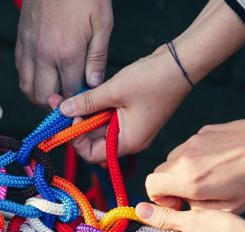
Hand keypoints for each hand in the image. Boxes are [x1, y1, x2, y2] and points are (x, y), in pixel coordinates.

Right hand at [16, 0, 112, 105]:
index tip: (84, 101)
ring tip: (55, 93)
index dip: (77, 101)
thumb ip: (97, 58)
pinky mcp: (21, 41)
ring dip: (41, 96)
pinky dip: (30, 81)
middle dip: (57, 104)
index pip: (69, 94)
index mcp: (66, 54)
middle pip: (44, 97)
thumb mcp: (102, 23)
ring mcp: (29, 48)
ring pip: (28, 88)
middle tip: (69, 101)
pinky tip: (44, 76)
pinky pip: (21, 72)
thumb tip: (94, 84)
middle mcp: (43, 55)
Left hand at [52, 43, 190, 162]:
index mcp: (128, 142)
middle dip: (77, 124)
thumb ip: (87, 102)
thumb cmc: (153, 80)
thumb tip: (62, 110)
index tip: (70, 117)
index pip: (92, 154)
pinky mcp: (133, 116)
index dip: (77, 139)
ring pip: (100, 128)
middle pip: (94, 142)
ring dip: (86, 114)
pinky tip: (90, 94)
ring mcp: (132, 128)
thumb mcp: (114, 91)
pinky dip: (97, 108)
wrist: (182, 63)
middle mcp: (130, 140)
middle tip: (62, 104)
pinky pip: (109, 118)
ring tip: (75, 96)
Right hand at [145, 108, 244, 212]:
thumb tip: (184, 206)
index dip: (159, 198)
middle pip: (157, 173)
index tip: (178, 203)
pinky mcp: (201, 133)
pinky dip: (193, 160)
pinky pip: (187, 150)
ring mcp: (192, 143)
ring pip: (171, 161)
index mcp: (191, 181)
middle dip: (167, 186)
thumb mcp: (230, 208)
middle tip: (189, 194)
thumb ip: (199, 210)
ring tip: (205, 179)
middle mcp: (186, 159)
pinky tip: (216, 164)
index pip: (151, 186)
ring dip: (180, 173)